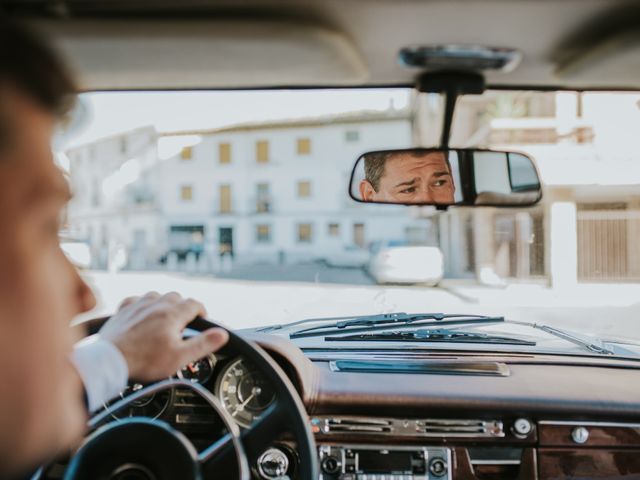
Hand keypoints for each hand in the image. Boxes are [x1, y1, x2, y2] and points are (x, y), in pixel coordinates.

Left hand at [98, 292, 228, 381]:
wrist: (109, 360)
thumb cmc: (144, 361)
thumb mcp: (180, 357)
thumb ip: (203, 344)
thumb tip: (222, 334)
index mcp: (172, 315)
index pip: (195, 304)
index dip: (202, 311)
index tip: (203, 319)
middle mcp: (156, 305)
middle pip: (176, 297)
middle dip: (183, 306)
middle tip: (185, 321)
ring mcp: (138, 305)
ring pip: (157, 295)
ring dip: (164, 303)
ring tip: (165, 316)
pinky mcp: (122, 310)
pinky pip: (136, 299)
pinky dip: (143, 304)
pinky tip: (143, 312)